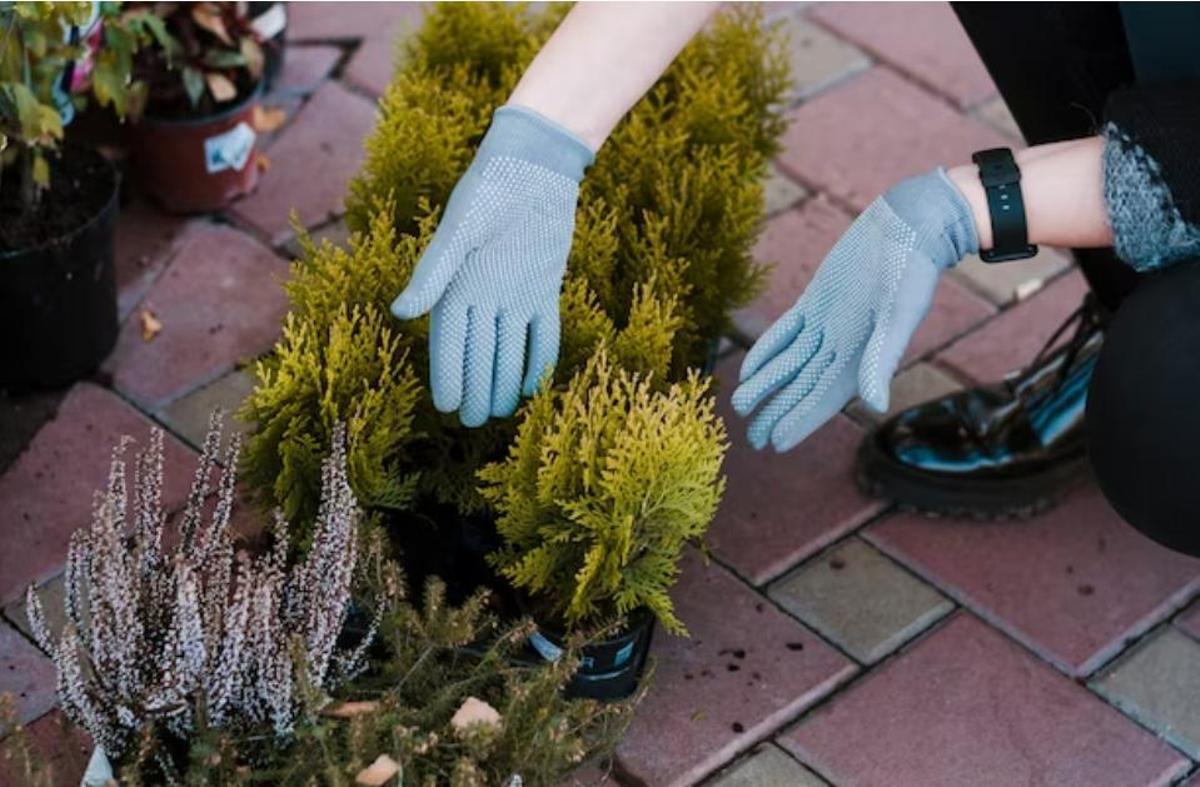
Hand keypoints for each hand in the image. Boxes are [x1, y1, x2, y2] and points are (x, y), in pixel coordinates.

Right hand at [390, 105, 593, 426]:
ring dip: (505, 380)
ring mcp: (515, 293)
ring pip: (509, 349)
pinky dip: (539, 358)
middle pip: (479, 353)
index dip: (447, 375)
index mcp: (456, 284)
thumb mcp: (458, 230)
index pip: (448, 342)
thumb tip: (402, 312)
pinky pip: (542, 331)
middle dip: (477, 388)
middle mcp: (483, 295)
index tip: (446, 408)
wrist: (533, 165)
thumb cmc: (488, 190)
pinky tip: (536, 385)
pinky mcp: (544, 287)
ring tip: (501, 412)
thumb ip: (434, 272)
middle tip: (476, 422)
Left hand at [732, 168, 977, 450]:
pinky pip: (785, 332)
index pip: (822, 400)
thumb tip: (874, 406)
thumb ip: (882, 360)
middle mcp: (841, 347)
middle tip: (751, 439)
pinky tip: (748, 369)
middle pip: (801, 387)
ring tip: (739, 407)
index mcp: (861, 358)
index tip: (774, 445)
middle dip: (777, 412)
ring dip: (766, 385)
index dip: (798, 422)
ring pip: (789, 363)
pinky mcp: (816, 301)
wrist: (910, 224)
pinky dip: (766, 350)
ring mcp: (826, 324)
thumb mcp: (897, 316)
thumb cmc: (911, 271)